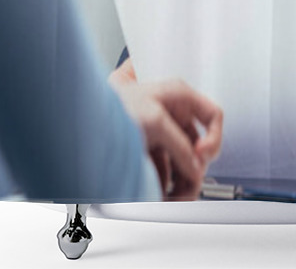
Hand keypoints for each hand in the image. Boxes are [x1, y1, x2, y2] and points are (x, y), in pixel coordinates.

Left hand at [111, 71, 222, 200]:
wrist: (81, 117)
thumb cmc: (112, 103)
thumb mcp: (154, 121)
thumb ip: (180, 145)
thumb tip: (195, 167)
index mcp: (178, 96)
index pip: (212, 115)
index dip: (214, 136)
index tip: (203, 156)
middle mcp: (172, 114)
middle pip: (198, 145)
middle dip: (195, 168)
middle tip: (190, 186)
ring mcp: (160, 133)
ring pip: (183, 162)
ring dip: (182, 182)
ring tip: (175, 198)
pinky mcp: (147, 150)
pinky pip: (165, 171)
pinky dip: (165, 185)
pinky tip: (160, 195)